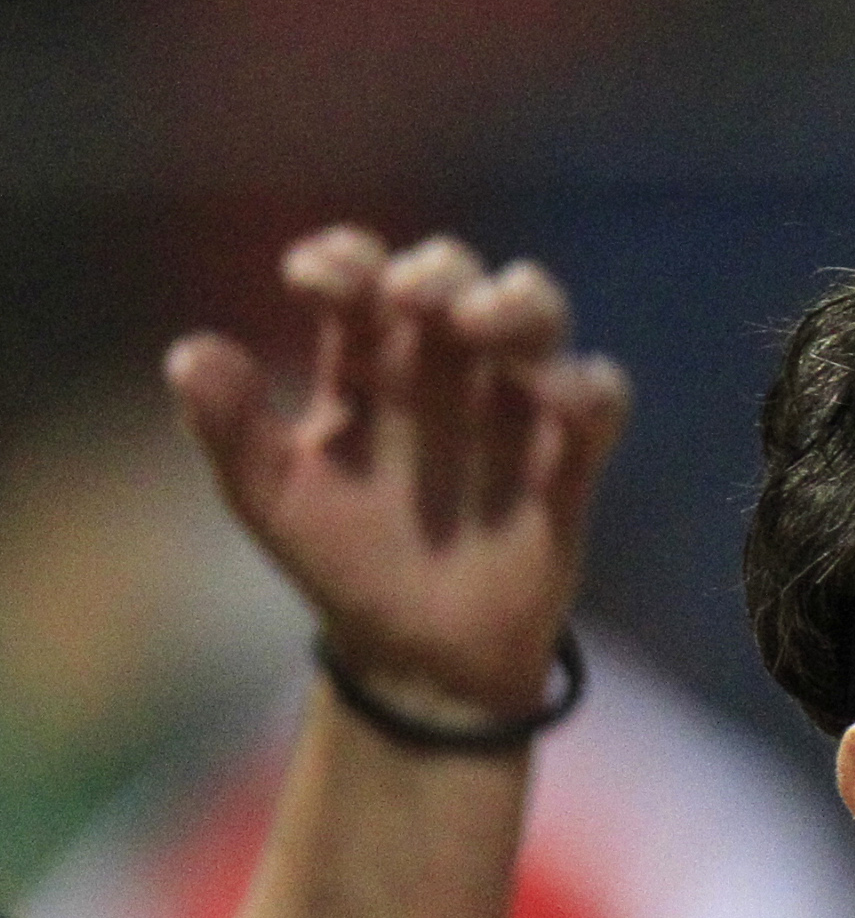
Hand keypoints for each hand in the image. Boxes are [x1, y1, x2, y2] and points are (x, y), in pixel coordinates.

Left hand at [164, 229, 632, 724]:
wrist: (421, 658)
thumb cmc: (343, 565)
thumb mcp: (266, 498)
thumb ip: (227, 426)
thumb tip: (191, 353)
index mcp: (367, 363)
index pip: (361, 277)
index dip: (344, 259)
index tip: (315, 282)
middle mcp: (444, 369)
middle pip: (456, 276)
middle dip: (437, 271)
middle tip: (409, 299)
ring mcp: (511, 409)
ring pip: (537, 316)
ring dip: (518, 304)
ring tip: (484, 327)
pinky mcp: (568, 459)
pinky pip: (600, 399)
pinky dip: (590, 388)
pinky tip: (560, 404)